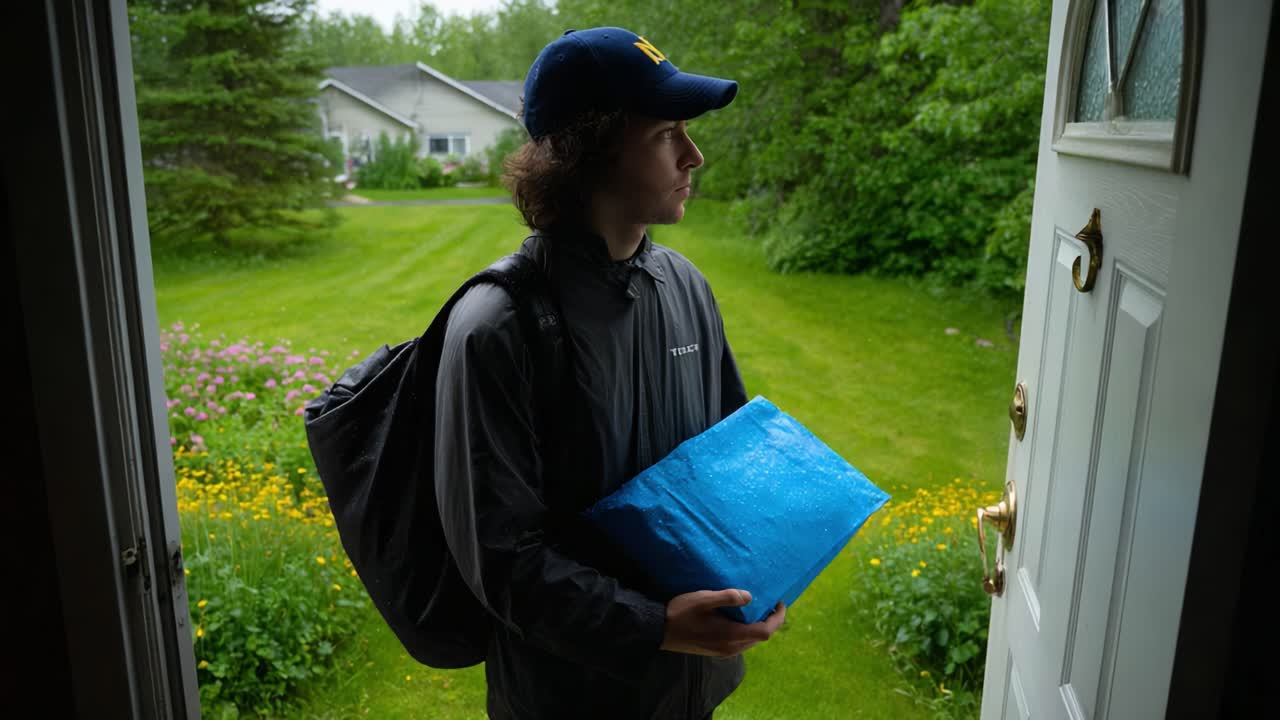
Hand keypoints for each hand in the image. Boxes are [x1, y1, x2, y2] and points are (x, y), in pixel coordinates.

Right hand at [659, 589, 785, 656]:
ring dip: (759, 627)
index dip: (778, 618)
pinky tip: (741, 619)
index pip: (765, 631)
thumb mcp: (703, 599)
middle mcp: (731, 648)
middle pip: (761, 638)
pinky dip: (748, 631)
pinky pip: (741, 643)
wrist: (658, 631)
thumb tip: (750, 597)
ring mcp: (724, 652)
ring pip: (751, 641)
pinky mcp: (717, 651)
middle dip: (770, 621)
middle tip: (770, 603)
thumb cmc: (680, 612)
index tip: (780, 603)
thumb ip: (727, 597)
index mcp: (731, 635)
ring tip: (758, 609)